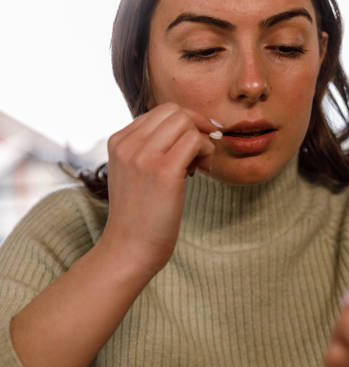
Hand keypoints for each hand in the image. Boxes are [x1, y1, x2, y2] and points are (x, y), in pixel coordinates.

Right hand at [99, 102, 216, 275]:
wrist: (130, 249)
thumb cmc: (140, 215)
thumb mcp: (135, 173)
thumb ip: (151, 149)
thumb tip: (191, 130)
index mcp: (119, 140)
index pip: (161, 112)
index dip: (186, 124)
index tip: (195, 144)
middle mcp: (128, 144)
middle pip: (175, 111)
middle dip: (197, 127)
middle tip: (202, 152)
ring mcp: (144, 156)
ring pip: (186, 122)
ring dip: (202, 140)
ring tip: (199, 164)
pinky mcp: (163, 171)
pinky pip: (195, 141)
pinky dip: (206, 151)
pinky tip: (201, 170)